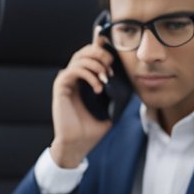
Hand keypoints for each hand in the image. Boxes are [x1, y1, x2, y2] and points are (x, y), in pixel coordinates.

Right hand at [49, 32, 116, 167]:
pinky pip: (73, 70)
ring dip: (96, 64)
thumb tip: (133, 83)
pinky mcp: (60, 87)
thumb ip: (117, 93)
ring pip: (79, 57)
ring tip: (106, 77)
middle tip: (111, 65)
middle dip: (100, 53)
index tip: (115, 59)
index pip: (91, 55)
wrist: (78, 144)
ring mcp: (65, 81)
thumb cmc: (92, 128)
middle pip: (84, 51)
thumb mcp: (110, 107)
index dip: (102, 50)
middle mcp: (72, 77)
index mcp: (83, 80)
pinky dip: (88, 74)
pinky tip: (98, 87)